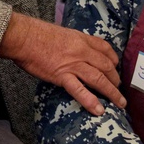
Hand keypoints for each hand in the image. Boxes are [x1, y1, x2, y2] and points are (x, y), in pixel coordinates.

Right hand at [0, 12, 123, 113]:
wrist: (24, 37)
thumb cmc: (37, 34)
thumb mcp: (62, 33)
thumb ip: (72, 42)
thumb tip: (75, 50)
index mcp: (81, 39)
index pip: (105, 49)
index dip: (113, 60)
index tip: (115, 67)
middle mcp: (82, 51)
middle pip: (106, 66)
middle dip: (115, 79)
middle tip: (119, 88)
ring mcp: (73, 64)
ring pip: (99, 79)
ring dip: (112, 92)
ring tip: (119, 102)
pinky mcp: (62, 76)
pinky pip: (80, 90)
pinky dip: (90, 101)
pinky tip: (99, 110)